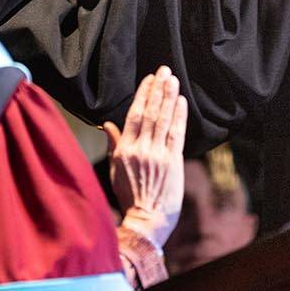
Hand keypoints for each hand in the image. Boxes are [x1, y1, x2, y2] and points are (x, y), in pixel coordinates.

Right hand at [104, 65, 188, 246]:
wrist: (146, 220)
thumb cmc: (129, 196)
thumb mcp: (114, 170)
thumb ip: (114, 145)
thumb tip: (108, 124)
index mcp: (124, 150)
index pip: (133, 115)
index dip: (142, 95)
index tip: (149, 79)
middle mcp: (140, 150)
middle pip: (150, 113)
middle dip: (157, 89)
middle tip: (164, 70)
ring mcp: (157, 155)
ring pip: (163, 120)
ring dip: (169, 97)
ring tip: (173, 79)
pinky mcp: (172, 162)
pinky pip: (176, 134)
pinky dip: (179, 116)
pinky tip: (181, 102)